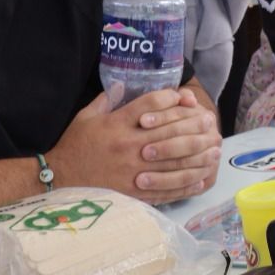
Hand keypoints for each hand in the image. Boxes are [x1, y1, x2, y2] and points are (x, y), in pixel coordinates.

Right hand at [47, 88, 220, 203]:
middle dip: (193, 127)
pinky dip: (185, 185)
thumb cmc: (74, 145)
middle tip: (211, 124)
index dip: (170, 99)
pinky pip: (165, 188)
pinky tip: (201, 180)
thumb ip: (106, 100)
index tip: (185, 97)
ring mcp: (132, 170)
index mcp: (117, 124)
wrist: (59, 178)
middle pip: (169, 133)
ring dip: (198, 156)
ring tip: (215, 152)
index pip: (150, 106)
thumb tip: (121, 82)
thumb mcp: (86, 117)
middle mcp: (128, 146)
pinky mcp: (134, 191)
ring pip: (173, 162)